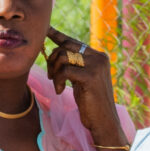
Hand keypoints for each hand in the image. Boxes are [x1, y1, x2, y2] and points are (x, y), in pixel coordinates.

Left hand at [46, 28, 123, 150]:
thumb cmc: (91, 102)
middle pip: (65, 47)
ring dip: (54, 71)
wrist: (104, 120)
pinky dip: (57, 80)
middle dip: (51, 59)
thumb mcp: (82, 79)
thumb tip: (58, 53)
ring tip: (56, 84)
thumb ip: (75, 65)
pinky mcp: (91, 76)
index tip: (46, 30)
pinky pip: (65, 71)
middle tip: (50, 75)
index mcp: (98, 56)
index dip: (57, 35)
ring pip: (63, 57)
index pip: (73, 42)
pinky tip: (59, 91)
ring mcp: (96, 66)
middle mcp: (99, 57)